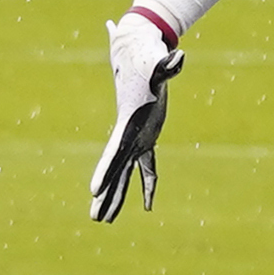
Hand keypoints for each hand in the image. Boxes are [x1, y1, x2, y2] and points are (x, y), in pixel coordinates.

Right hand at [89, 12, 185, 221]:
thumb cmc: (149, 60)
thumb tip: (180, 56)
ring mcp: (136, 138)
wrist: (138, 54)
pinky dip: (148, 184)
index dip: (105, 172)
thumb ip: (168, 66)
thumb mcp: (159, 66)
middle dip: (106, 195)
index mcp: (128, 125)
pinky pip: (147, 167)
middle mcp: (128, 136)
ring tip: (106, 219)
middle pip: (115, 171)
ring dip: (118, 196)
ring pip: (126, 174)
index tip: (94, 191)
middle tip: (95, 218)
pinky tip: (147, 205)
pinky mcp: (147, 138)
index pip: (113, 153)